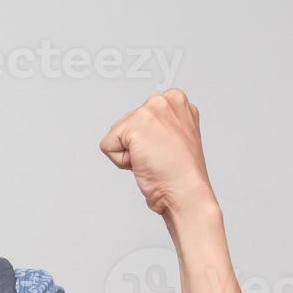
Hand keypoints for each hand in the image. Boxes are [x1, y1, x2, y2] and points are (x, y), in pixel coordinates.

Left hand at [99, 88, 215, 217]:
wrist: (186, 191)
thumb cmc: (182, 174)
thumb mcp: (176, 138)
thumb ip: (160, 126)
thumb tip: (145, 130)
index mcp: (177, 101)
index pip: (139, 118)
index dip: (147, 141)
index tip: (166, 150)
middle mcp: (164, 101)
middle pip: (126, 124)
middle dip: (136, 145)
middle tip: (159, 158)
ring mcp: (150, 110)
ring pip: (116, 134)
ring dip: (129, 153)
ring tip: (153, 161)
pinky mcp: (134, 125)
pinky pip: (107, 146)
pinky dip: (120, 161)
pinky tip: (143, 163)